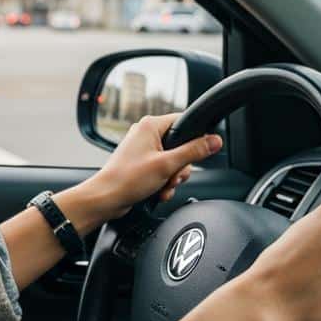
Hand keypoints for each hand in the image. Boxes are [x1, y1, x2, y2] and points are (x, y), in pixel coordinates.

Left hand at [83, 113, 222, 221]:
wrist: (106, 198)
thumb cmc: (127, 179)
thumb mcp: (167, 165)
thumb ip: (194, 151)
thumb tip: (214, 141)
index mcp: (150, 126)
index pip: (183, 121)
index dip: (195, 137)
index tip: (201, 150)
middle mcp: (145, 134)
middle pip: (181, 145)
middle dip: (180, 166)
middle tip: (173, 175)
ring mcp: (143, 150)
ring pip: (173, 161)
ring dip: (173, 177)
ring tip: (164, 186)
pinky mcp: (141, 164)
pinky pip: (162, 170)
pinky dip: (164, 182)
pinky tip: (159, 191)